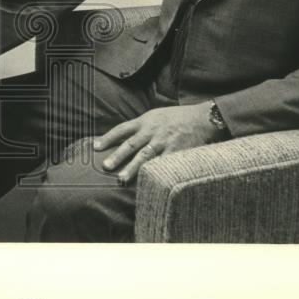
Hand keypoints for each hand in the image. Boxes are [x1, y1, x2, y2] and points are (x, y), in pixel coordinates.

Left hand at [93, 103, 219, 184]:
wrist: (202, 117)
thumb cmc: (177, 118)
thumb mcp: (156, 116)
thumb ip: (141, 127)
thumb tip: (123, 137)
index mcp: (145, 121)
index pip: (122, 129)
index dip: (108, 137)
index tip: (95, 147)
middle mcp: (152, 130)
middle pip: (131, 144)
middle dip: (117, 156)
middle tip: (105, 166)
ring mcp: (164, 141)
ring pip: (145, 156)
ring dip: (132, 169)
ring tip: (121, 179)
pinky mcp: (177, 151)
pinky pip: (163, 164)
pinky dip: (154, 172)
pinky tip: (146, 182)